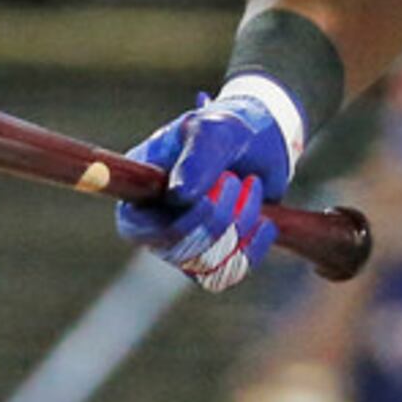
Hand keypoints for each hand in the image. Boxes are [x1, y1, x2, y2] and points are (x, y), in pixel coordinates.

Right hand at [115, 90, 294, 292]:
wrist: (261, 140)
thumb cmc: (227, 129)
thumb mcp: (213, 131)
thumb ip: (197, 159)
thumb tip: (178, 197)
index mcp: (140, 190)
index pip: (136, 228)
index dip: (171, 224)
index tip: (206, 200)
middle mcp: (156, 222)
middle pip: (175, 250)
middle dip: (216, 221)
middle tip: (237, 181)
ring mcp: (185, 241)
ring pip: (205, 264)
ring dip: (238, 228)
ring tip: (252, 187)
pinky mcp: (214, 254)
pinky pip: (229, 273)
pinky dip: (251, 249)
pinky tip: (265, 221)